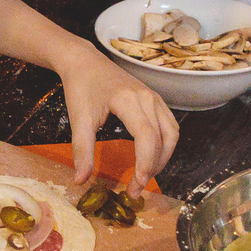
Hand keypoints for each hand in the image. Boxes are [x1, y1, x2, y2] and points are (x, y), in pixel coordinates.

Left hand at [56, 52, 178, 191]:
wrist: (85, 61)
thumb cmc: (81, 87)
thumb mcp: (78, 119)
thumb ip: (82, 150)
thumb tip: (81, 180)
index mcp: (129, 100)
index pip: (147, 136)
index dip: (146, 163)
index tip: (137, 184)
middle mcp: (148, 98)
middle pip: (164, 138)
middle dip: (154, 167)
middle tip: (136, 188)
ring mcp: (154, 97)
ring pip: (172, 133)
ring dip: (163, 157)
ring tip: (145, 175)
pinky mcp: (155, 100)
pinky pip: (169, 126)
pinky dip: (164, 145)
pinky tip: (150, 158)